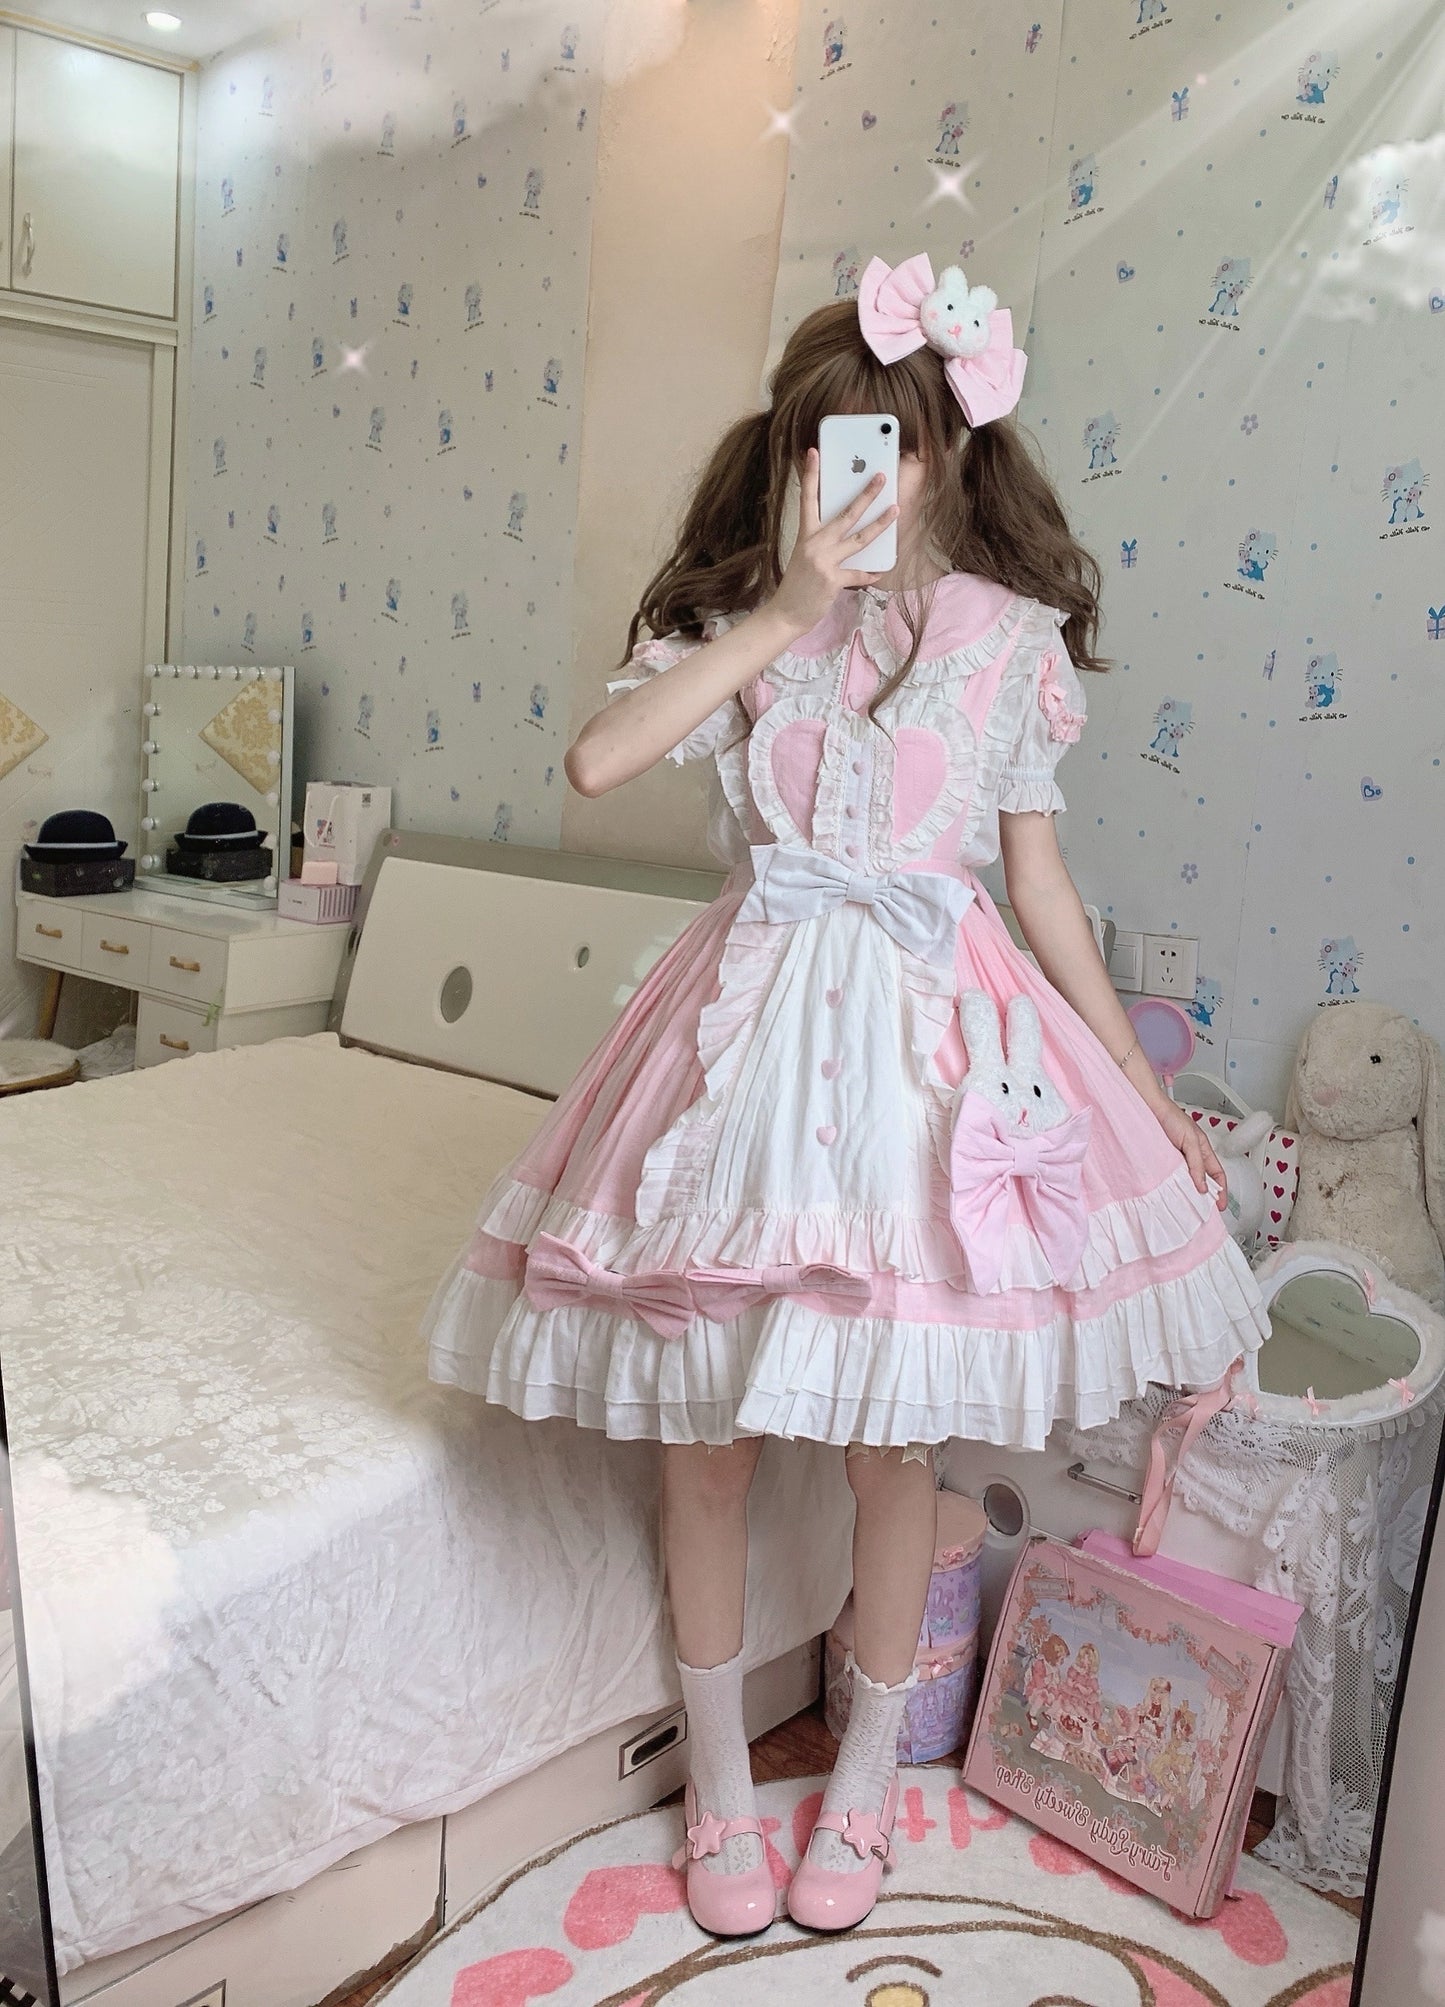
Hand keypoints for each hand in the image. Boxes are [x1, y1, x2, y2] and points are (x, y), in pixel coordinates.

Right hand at [766, 446, 900, 636]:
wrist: (786, 613)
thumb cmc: (798, 584)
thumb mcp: (805, 555)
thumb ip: (823, 540)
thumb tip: (847, 528)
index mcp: (805, 535)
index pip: (807, 498)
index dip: (810, 474)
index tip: (814, 452)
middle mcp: (814, 544)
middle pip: (845, 514)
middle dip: (865, 494)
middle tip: (881, 477)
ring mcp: (823, 561)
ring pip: (858, 538)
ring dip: (880, 524)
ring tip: (895, 510)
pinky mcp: (832, 580)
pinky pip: (859, 573)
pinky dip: (871, 573)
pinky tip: (882, 570)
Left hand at [1152, 1098, 1228, 1210]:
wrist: (1147, 1108)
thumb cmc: (1170, 1116)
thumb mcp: (1190, 1140)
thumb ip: (1197, 1163)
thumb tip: (1203, 1186)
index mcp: (1202, 1149)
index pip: (1217, 1173)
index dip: (1221, 1190)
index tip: (1220, 1206)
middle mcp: (1190, 1155)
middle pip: (1202, 1180)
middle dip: (1204, 1195)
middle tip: (1201, 1210)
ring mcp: (1176, 1159)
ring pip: (1185, 1180)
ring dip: (1186, 1192)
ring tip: (1185, 1205)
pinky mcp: (1162, 1161)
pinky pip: (1169, 1177)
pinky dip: (1171, 1186)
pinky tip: (1169, 1193)